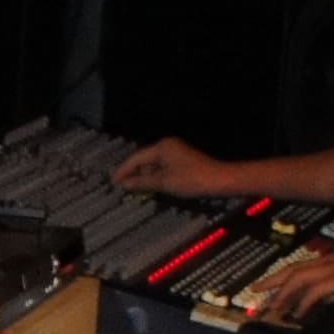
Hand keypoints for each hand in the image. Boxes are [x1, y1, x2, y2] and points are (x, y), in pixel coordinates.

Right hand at [110, 135, 236, 195]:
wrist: (219, 180)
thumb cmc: (191, 180)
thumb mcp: (164, 182)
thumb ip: (142, 183)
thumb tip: (125, 184)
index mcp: (162, 147)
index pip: (137, 158)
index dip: (124, 170)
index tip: (113, 181)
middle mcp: (168, 146)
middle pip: (144, 159)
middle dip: (132, 172)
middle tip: (120, 185)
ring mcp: (176, 152)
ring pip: (153, 163)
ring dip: (143, 175)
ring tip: (132, 187)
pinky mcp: (182, 160)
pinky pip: (162, 166)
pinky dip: (154, 175)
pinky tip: (149, 185)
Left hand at [249, 245, 333, 325]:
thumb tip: (326, 299)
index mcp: (333, 258)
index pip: (302, 266)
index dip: (283, 275)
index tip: (268, 284)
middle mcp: (329, 260)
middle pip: (293, 269)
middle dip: (272, 281)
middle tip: (255, 292)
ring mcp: (333, 267)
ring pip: (298, 279)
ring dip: (283, 294)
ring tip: (272, 309)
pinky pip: (314, 292)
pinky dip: (303, 303)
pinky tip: (297, 315)